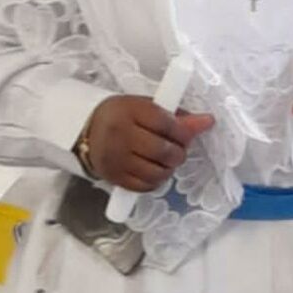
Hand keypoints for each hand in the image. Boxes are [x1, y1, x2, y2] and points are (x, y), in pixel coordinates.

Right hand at [86, 95, 214, 190]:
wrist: (86, 130)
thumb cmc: (122, 115)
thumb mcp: (145, 106)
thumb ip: (175, 115)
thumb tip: (207, 122)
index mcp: (129, 111)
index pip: (165, 124)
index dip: (184, 131)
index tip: (190, 132)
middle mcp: (121, 136)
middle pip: (163, 151)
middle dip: (179, 151)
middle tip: (179, 147)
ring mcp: (117, 160)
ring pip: (157, 172)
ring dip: (170, 167)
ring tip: (168, 158)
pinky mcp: (115, 179)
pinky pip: (146, 186)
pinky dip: (157, 180)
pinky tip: (155, 169)